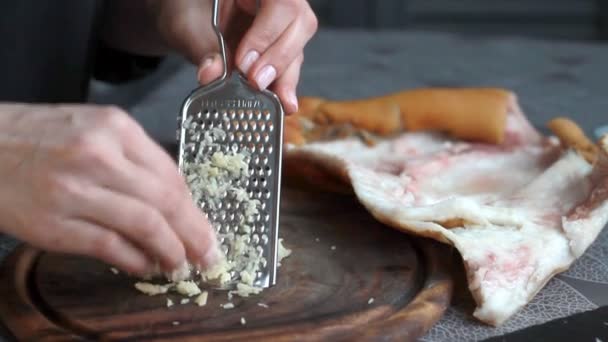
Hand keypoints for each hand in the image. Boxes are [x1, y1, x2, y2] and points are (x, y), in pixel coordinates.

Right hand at [0, 104, 219, 275]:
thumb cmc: (40, 138)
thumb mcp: (93, 129)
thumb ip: (134, 159)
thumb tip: (174, 202)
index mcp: (115, 128)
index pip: (171, 175)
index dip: (195, 209)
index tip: (207, 228)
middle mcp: (98, 155)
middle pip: (166, 201)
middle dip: (194, 234)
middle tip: (208, 255)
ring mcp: (75, 191)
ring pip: (144, 225)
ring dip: (171, 251)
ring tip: (181, 265)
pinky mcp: (54, 224)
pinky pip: (109, 247)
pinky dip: (135, 261)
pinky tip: (146, 267)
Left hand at [149, 0, 317, 113]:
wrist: (186, 19)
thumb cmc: (186, 13)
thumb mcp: (187, 26)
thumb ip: (201, 47)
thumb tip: (211, 74)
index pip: (280, 3)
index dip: (267, 33)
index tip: (245, 63)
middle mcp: (277, 0)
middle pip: (299, 23)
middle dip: (280, 57)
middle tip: (257, 83)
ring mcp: (284, 21)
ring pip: (298, 44)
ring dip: (287, 76)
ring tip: (281, 103)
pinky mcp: (283, 44)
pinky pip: (291, 62)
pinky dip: (285, 83)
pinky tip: (284, 103)